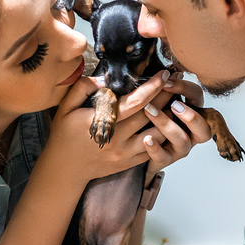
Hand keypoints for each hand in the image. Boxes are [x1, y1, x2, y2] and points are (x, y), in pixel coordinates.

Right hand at [45, 72, 171, 183]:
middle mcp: (118, 139)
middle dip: (166, 96)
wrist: (66, 169)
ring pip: (156, 134)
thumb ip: (83, 88)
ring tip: (178, 101)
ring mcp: (125, 153)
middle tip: (178, 80)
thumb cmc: (65, 135)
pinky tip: (171, 123)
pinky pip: (152, 149)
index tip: (163, 74)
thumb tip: (105, 78)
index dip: (152, 87)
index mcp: (103, 122)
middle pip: (150, 115)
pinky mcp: (129, 163)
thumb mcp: (65, 108)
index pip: (135, 102)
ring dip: (169, 117)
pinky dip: (164, 136)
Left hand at [139, 72, 213, 180]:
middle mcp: (191, 132)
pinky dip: (155, 148)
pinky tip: (145, 138)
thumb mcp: (156, 97)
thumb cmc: (149, 116)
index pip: (197, 96)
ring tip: (149, 111)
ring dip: (167, 125)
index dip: (185, 88)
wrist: (134, 146)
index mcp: (192, 111)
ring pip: (182, 140)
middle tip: (174, 105)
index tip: (166, 81)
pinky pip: (163, 157)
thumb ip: (159, 86)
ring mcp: (179, 147)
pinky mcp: (165, 159)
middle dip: (190, 116)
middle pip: (204, 128)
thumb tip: (157, 66)